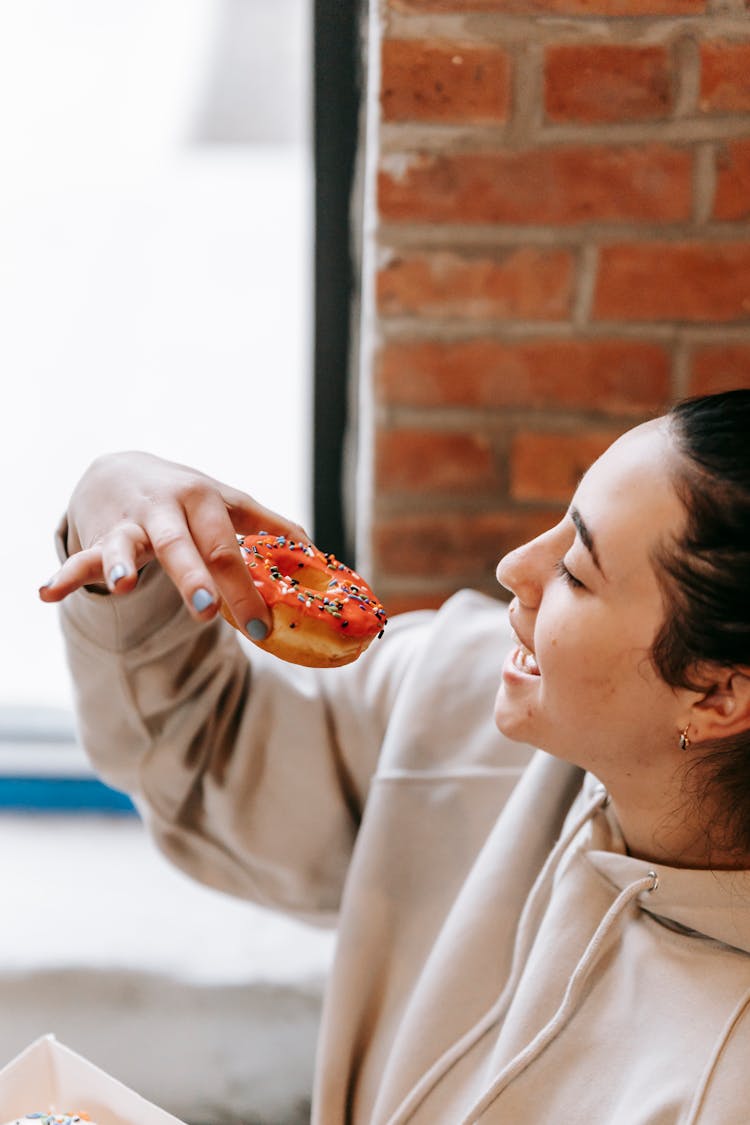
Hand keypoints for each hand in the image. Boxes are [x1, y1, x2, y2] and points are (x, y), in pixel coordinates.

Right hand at [38, 451, 308, 635]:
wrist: (122, 469)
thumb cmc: (188, 497)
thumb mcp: (229, 503)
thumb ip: (272, 528)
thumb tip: (320, 557)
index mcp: (210, 502)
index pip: (233, 548)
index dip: (250, 587)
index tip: (265, 626)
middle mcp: (171, 509)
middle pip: (188, 548)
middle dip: (198, 578)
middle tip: (208, 610)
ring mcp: (132, 523)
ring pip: (130, 545)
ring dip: (125, 565)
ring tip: (123, 586)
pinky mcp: (100, 537)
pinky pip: (81, 557)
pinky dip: (64, 575)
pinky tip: (46, 592)